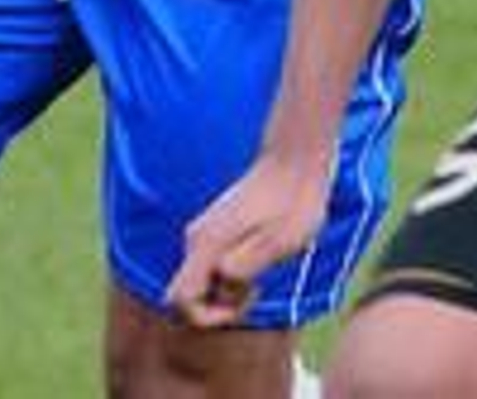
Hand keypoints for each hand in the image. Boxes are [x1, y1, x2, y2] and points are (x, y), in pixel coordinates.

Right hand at [167, 150, 332, 329]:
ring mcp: (205, 230)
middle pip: (190, 292)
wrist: (296, 160)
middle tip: (257, 286)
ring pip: (204, 279)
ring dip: (230, 287)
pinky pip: (214, 265)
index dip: (207, 317)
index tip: (243, 304)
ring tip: (263, 265)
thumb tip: (221, 279)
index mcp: (206, 242)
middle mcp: (196, 237)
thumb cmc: (293, 202)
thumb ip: (244, 266)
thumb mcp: (278, 243)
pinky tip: (260, 255)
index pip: (180, 300)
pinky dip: (234, 272)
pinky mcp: (216, 228)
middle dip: (220, 304)